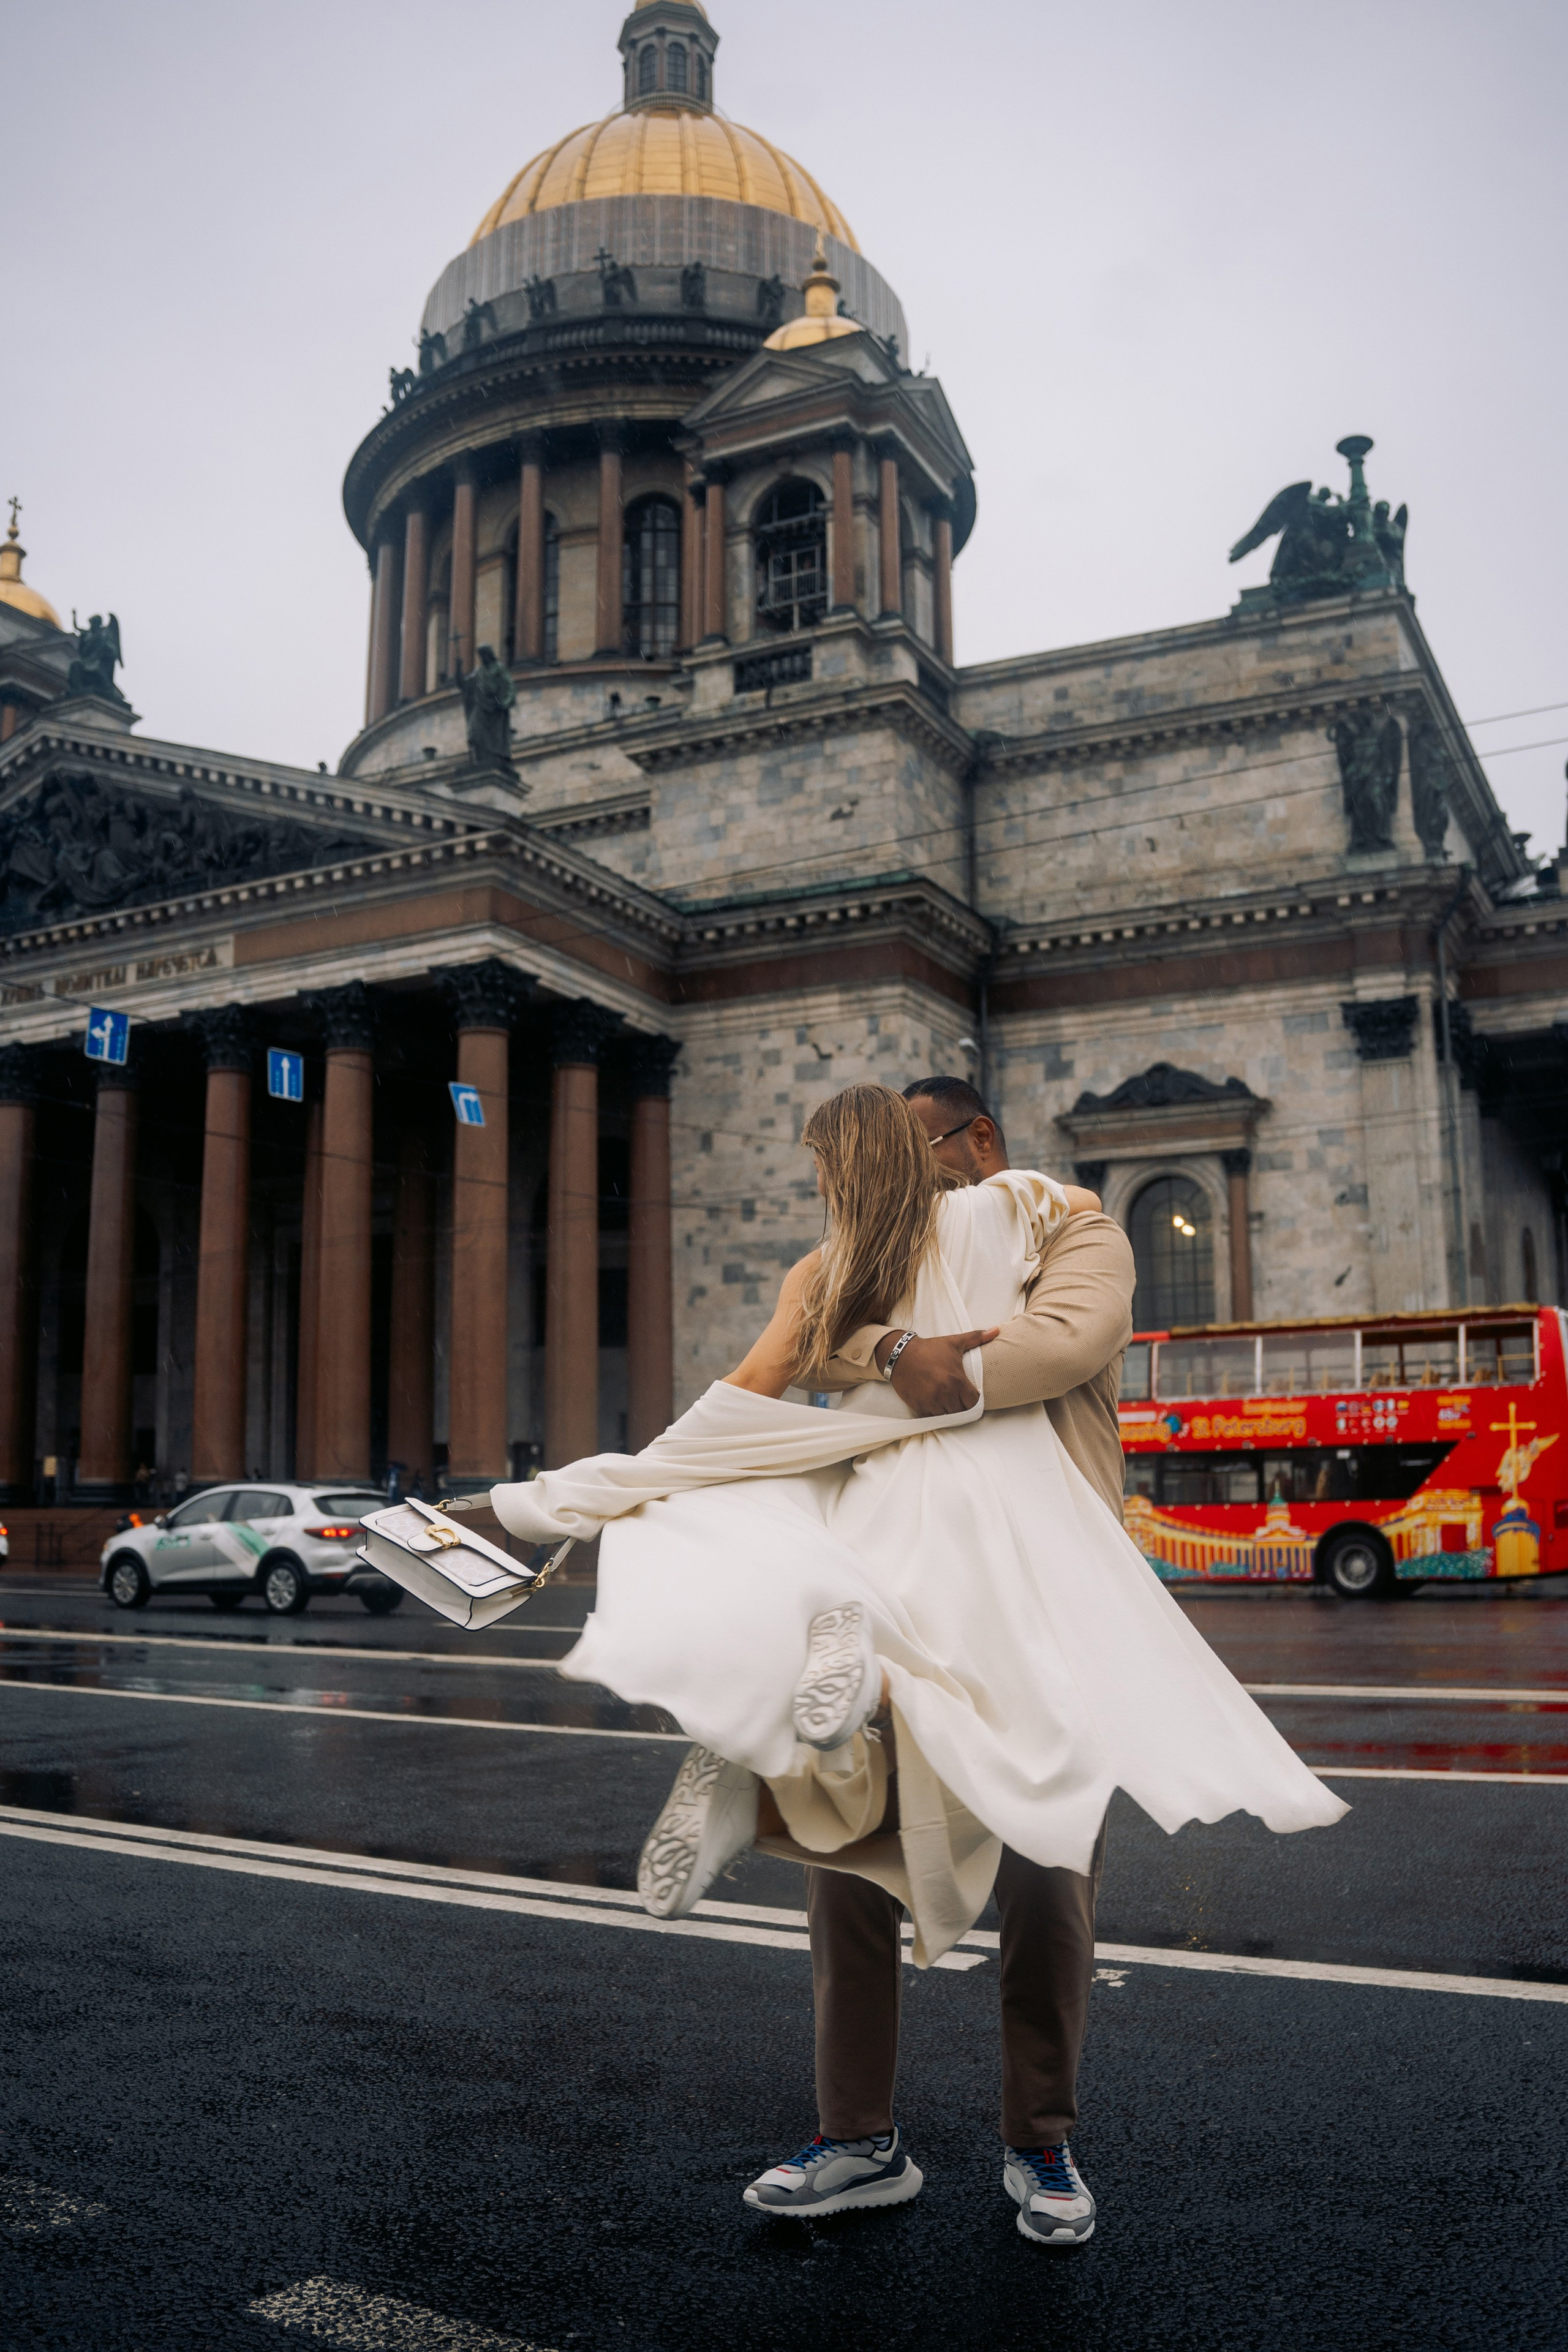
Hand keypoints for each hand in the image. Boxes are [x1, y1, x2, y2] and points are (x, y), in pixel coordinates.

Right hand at [873, 1328, 999, 1413]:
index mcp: (956, 1380)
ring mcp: (931, 1401)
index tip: (969, 1395)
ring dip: (948, 1409)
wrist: (900, 1353)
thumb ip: (977, 1338)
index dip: (973, 1400)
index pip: (973, 1403)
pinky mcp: (918, 1406)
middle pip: (961, 1411)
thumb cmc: (929, 1349)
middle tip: (958, 1397)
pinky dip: (934, 1411)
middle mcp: (944, 1393)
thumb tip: (996, 1330)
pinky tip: (933, 1400)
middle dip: (961, 1405)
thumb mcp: (954, 1342)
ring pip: (946, 1416)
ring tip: (945, 1398)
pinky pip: (931, 1417)